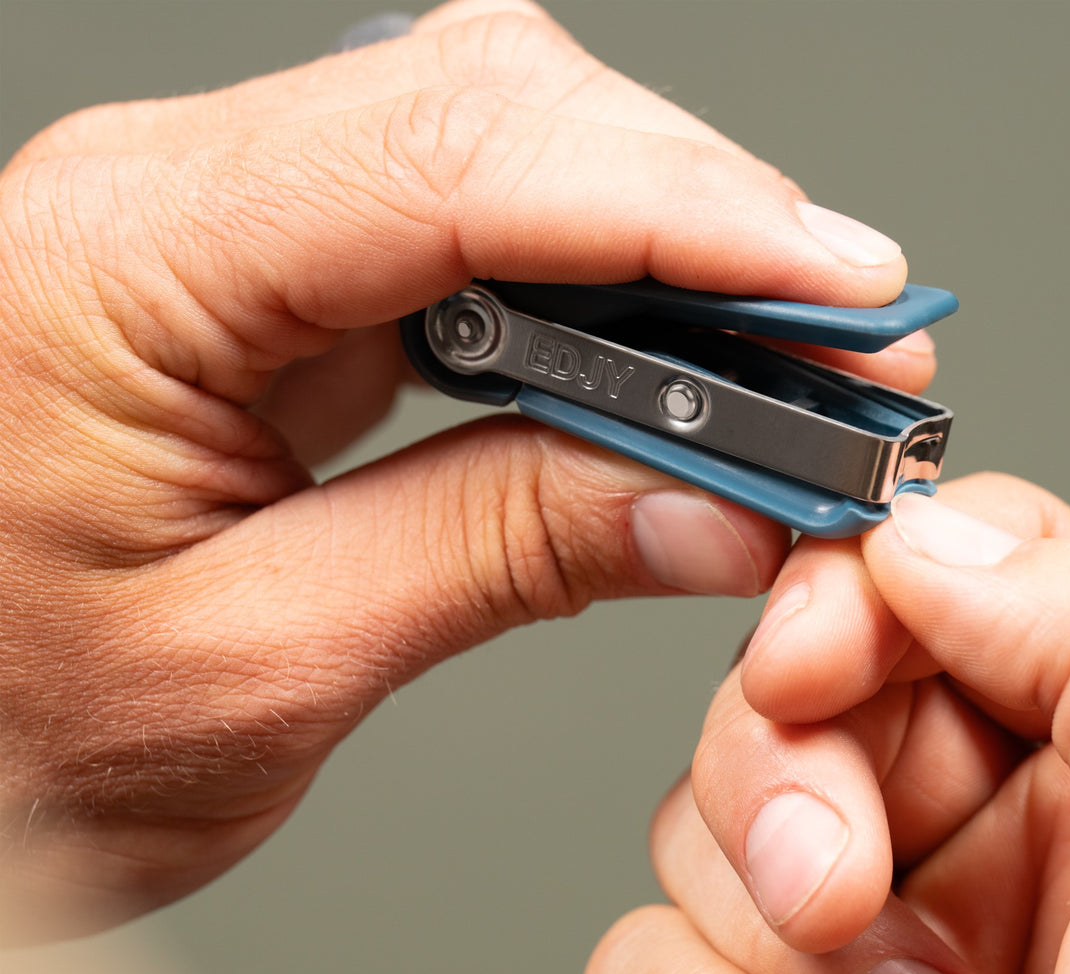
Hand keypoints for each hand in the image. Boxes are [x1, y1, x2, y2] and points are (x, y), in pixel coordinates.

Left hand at [0, 0, 931, 941]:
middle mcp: (176, 200)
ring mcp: (230, 227)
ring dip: (661, 246)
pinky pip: (470, 226)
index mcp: (123, 262)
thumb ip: (498, 554)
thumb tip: (715, 502)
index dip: (678, 207)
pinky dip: (598, 286)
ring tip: (779, 358)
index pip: (452, 157)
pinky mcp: (275, 281)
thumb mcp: (258, 664)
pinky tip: (667, 358)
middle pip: (495, 110)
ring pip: (501, 146)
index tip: (835, 287)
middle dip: (701, 215)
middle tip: (843, 342)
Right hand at [587, 474, 1069, 973]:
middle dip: (789, 769)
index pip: (949, 577)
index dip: (854, 590)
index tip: (811, 664)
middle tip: (842, 892)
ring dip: (754, 921)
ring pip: (707, 813)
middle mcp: (983, 830)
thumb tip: (932, 535)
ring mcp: (867, 933)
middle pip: (803, 679)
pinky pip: (648, 947)